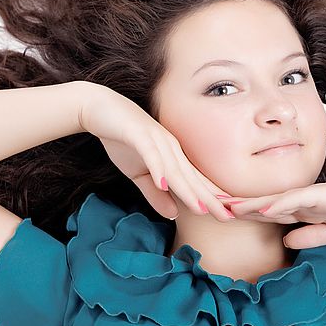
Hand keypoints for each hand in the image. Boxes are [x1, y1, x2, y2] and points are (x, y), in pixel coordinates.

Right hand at [77, 82, 235, 220]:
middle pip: (191, 177)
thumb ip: (155, 194)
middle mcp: (170, 147)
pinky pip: (150, 153)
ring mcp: (155, 139)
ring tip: (201, 208)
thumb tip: (173, 215)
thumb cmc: (120, 140)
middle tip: (228, 217)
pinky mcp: (137, 134)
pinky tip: (164, 184)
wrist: (96, 108)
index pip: (195, 181)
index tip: (229, 216)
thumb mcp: (138, 174)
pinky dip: (157, 169)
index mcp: (173, 156)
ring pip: (174, 169)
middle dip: (210, 198)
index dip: (212, 198)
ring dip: (187, 189)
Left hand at [222, 175, 325, 248]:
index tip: (223, 217)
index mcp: (306, 209)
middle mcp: (304, 199)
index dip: (246, 215)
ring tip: (224, 208)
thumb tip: (287, 242)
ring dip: (249, 203)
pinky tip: (261, 209)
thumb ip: (311, 236)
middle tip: (208, 206)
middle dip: (237, 206)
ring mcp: (314, 195)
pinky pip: (298, 199)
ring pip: (274, 198)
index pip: (270, 212)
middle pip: (264, 203)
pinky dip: (279, 204)